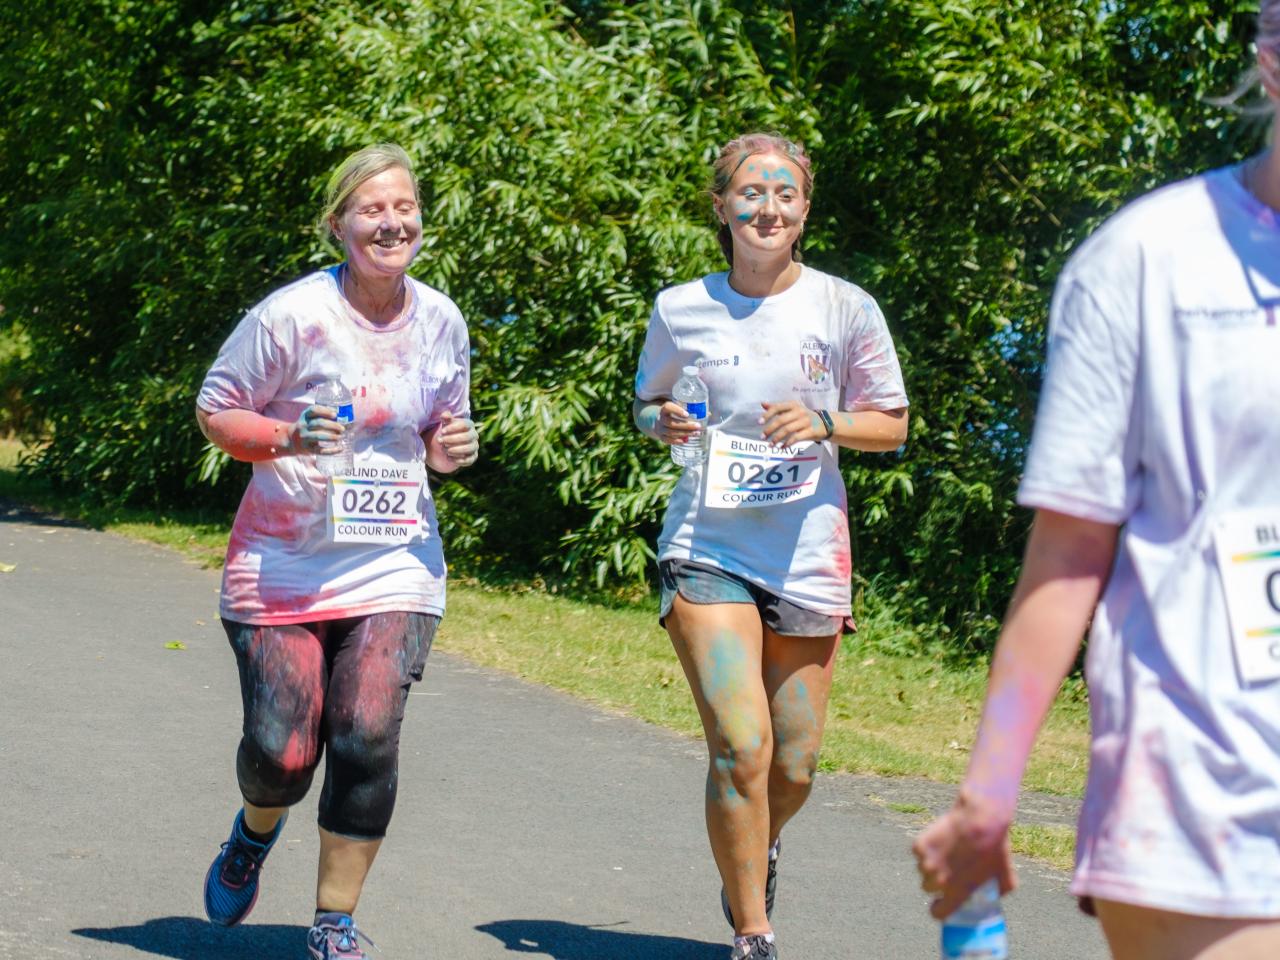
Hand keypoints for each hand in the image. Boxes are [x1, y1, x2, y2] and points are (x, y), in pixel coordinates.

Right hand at [289, 404, 344, 454]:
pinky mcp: (308, 449)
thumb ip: (323, 415)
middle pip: (318, 423)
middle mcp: (303, 426)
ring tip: (340, 437)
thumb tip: (342, 415)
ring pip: (318, 436)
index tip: (335, 414)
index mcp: (305, 416)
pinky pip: (320, 450)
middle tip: (342, 428)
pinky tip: (340, 448)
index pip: (313, 410)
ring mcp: (305, 438)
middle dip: (332, 425)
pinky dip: (332, 450)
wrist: (292, 440)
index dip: (325, 411)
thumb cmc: (308, 427)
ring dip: (331, 436)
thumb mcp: (310, 418)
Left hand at [435, 412, 477, 466]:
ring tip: (445, 450)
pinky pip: (469, 460)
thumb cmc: (449, 431)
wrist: (450, 444)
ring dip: (455, 450)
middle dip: (452, 439)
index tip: (442, 432)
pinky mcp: (473, 457)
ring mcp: (474, 446)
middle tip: (440, 441)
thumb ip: (446, 418)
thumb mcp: (446, 424)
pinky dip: (459, 460)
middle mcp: (474, 435)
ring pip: (469, 448)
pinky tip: (449, 458)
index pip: (464, 425)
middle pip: (467, 437)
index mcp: (469, 425)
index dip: (453, 428)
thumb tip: (445, 415)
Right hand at [654, 401, 702, 446]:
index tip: (687, 414)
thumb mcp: (679, 409)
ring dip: (684, 433)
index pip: (668, 407)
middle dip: (686, 425)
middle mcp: (660, 418)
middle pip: (671, 423)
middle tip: (698, 426)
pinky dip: (677, 441)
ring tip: (696, 433)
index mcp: (665, 409)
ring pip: (671, 432)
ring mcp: (660, 428)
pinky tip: (686, 440)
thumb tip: (708, 414)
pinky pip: (668, 440)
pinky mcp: (661, 437)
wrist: (660, 422)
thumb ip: (692, 410)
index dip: (677, 411)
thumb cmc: (674, 414)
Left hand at [760, 401, 826, 446]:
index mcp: (793, 405)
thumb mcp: (792, 409)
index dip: (767, 415)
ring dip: (777, 438)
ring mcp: (805, 421)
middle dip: (770, 429)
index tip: (759, 423)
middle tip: (762, 437)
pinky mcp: (810, 431)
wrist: (825, 423)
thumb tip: (763, 404)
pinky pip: (795, 438)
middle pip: (781, 420)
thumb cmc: (804, 416)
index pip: (777, 408)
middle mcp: (799, 411)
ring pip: (787, 430)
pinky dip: (787, 443)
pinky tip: (781, 447)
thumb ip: (778, 407)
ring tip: (770, 445)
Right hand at [912, 791, 1016, 919]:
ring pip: (922, 868)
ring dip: (930, 863)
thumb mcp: (1006, 878)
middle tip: (947, 868)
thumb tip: (994, 896)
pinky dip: (926, 846)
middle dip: (935, 880)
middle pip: (928, 887)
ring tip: (945, 850)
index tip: (941, 901)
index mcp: (956, 893)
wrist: (981, 819)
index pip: (937, 913)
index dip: (939, 908)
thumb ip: (997, 892)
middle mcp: (937, 881)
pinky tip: (940, 838)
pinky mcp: (919, 846)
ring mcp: (926, 863)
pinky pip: (919, 851)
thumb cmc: (995, 848)